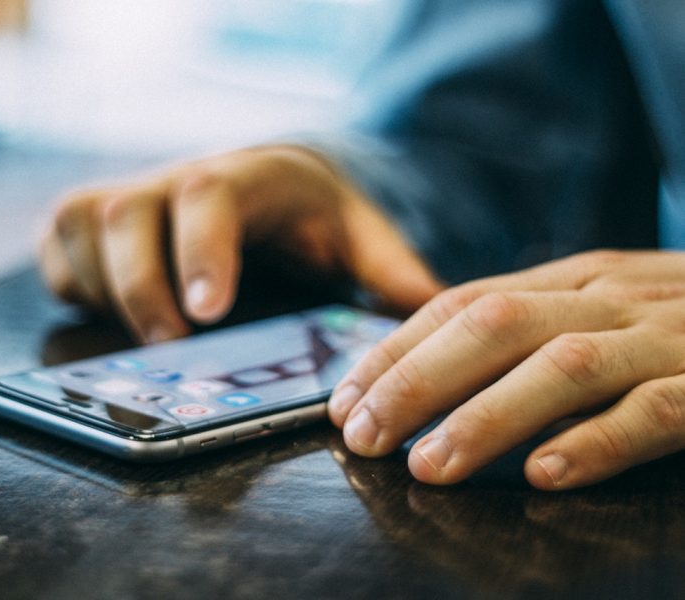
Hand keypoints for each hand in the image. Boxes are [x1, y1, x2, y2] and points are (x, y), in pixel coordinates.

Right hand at [40, 145, 441, 341]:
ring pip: (82, 227)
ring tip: (144, 336)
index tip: (207, 312)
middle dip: (139, 286)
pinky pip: (58, 248)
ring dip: (101, 287)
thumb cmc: (304, 213)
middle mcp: (174, 180)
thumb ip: (389, 267)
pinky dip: (72, 283)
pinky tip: (110, 313)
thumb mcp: (356, 232)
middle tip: (170, 346)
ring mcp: (126, 196)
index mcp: (244, 177)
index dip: (201, 250)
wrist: (255, 180)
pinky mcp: (91, 221)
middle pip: (128, 213)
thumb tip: (431, 311)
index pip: (210, 195)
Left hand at [329, 250, 684, 489]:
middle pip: (491, 327)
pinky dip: (599, 441)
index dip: (393, 350)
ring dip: (486, 416)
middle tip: (363, 436)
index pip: (458, 305)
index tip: (343, 400)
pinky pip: (657, 409)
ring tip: (430, 466)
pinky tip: (547, 475)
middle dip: (415, 381)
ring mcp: (663, 336)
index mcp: (567, 280)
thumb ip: (526, 327)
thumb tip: (427, 369)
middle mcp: (604, 297)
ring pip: (561, 365)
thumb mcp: (594, 306)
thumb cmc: (675, 319)